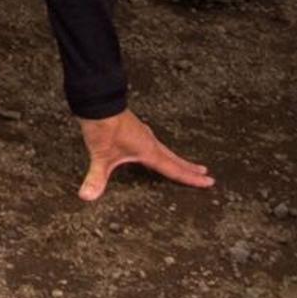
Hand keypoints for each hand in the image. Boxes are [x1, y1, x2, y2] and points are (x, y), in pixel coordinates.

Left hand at [75, 109, 213, 201]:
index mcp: (148, 150)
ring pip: (165, 150)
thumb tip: (88, 196)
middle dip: (189, 168)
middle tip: (206, 174)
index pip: (174, 169)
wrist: (97, 101)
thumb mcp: (100, 155)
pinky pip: (154, 144)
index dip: (191, 178)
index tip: (208, 182)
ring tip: (186, 165)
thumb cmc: (102, 125)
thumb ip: (96, 177)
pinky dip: (161, 151)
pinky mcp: (134, 129)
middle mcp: (149, 142)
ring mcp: (142, 134)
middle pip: (174, 159)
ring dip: (177, 159)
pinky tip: (154, 151)